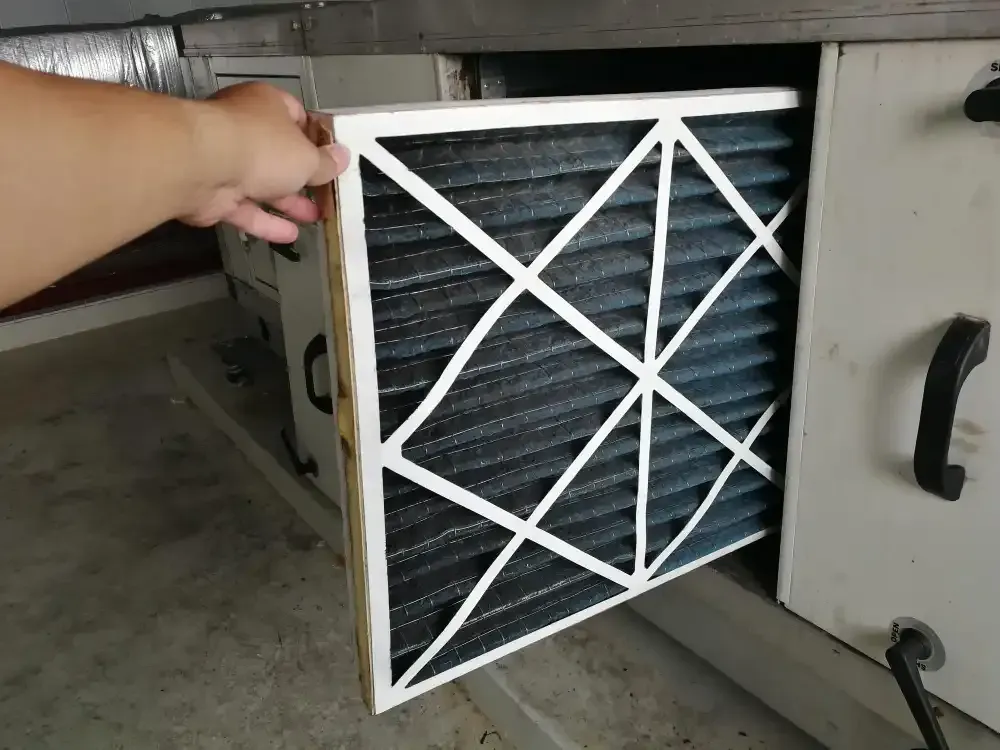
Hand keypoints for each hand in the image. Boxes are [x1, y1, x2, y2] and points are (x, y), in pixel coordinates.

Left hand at [180, 83, 349, 242]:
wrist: (203, 165)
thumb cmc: (263, 147)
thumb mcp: (307, 157)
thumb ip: (325, 163)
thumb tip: (342, 158)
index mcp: (267, 105)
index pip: (296, 115)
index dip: (316, 138)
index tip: (331, 159)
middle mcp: (244, 128)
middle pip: (279, 153)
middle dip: (303, 176)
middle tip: (326, 194)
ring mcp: (226, 161)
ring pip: (262, 183)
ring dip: (288, 202)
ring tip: (315, 217)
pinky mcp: (214, 192)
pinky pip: (246, 207)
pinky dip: (266, 221)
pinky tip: (290, 236)